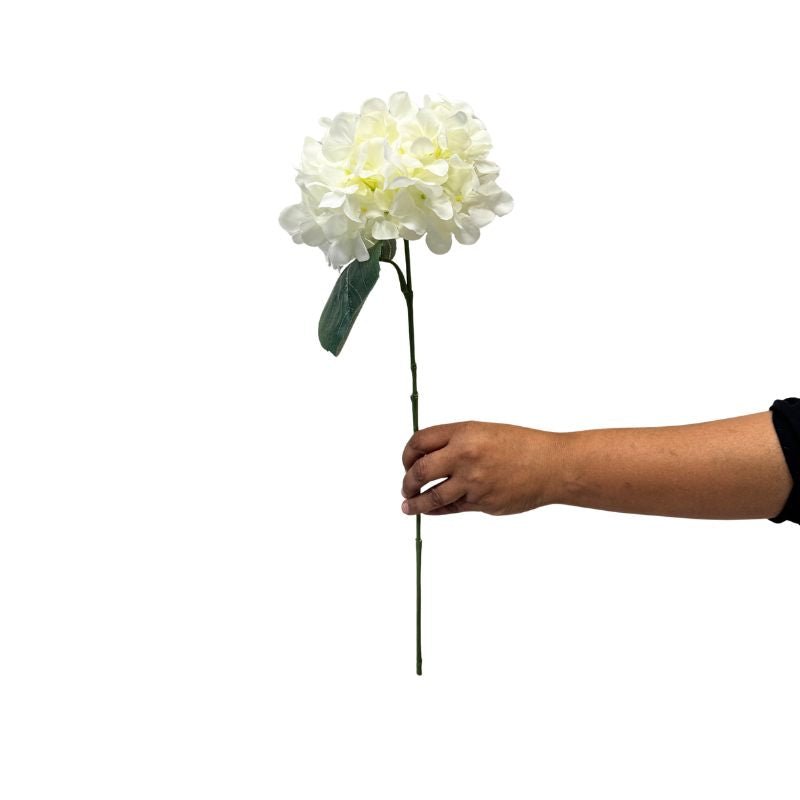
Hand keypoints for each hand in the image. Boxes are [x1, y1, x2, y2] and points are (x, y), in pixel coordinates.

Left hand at [400, 420, 561, 515]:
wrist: (552, 466)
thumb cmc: (521, 446)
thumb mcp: (485, 432)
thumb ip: (456, 443)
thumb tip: (426, 457)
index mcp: (464, 432)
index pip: (420, 442)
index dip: (407, 454)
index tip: (406, 462)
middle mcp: (465, 455)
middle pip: (419, 470)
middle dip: (407, 481)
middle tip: (405, 487)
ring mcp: (472, 481)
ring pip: (431, 496)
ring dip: (415, 503)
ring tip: (408, 506)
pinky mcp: (481, 502)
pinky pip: (451, 507)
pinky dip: (437, 510)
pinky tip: (431, 510)